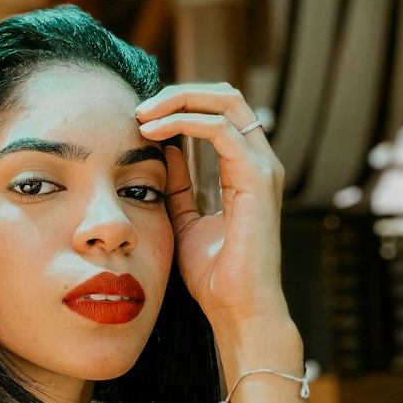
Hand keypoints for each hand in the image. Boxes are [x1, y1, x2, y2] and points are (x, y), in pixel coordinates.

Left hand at [136, 83, 288, 328]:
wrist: (235, 308)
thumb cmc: (214, 273)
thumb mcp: (185, 220)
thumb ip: (179, 186)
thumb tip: (164, 152)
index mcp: (246, 168)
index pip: (219, 113)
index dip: (181, 105)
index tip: (140, 118)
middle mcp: (260, 161)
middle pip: (225, 97)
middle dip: (179, 93)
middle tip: (139, 107)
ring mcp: (262, 167)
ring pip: (225, 103)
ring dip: (178, 101)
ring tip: (141, 115)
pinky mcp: (257, 178)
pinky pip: (221, 129)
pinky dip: (184, 123)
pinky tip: (153, 133)